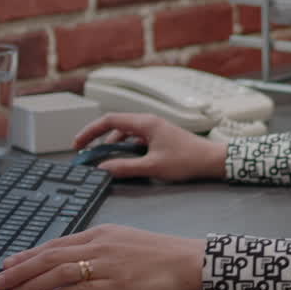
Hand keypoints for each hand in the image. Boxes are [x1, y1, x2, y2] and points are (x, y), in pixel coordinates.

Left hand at [0, 224, 204, 289]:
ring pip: (60, 272)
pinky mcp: (118, 282)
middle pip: (51, 256)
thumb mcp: (125, 241)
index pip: (57, 243)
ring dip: (31, 283)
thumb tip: (73, 261)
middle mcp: (101, 244)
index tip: (8, 262)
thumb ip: (99, 248)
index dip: (29, 254)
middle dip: (20, 269)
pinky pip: (81, 289)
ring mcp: (108, 263)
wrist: (188, 259)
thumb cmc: (161, 252)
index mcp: (102, 232)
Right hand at [73, 113, 228, 181]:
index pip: (109, 120)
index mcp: (145, 123)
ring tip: (104, 161)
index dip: (90, 131)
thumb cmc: (187, 160)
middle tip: (85, 153)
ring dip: (112, 146)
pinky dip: (126, 149)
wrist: (212, 160)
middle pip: (115, 125)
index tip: (78, 144)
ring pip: (126, 134)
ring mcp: (155, 129)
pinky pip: (136, 140)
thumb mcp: (152, 166)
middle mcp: (148, 122)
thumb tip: (103, 168)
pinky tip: (124, 162)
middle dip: (98, 139)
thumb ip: (125, 167)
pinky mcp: (160, 137)